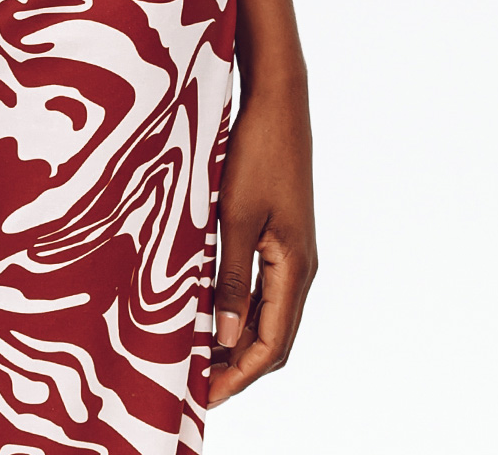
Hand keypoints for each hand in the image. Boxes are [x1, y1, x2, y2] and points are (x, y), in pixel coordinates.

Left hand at [207, 78, 315, 407]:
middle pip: (274, 338)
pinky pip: (265, 287)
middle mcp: (301, 267)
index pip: (271, 346)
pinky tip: (212, 309)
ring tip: (199, 356)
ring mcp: (294, 250)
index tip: (204, 397)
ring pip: (269, 314)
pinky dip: (241, 309)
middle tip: (197, 387)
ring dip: (239, 339)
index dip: (239, 376)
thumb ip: (231, 278)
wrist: (277, 101)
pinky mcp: (282, 234)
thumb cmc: (256, 152)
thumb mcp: (235, 216)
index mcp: (295, 268)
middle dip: (238, 367)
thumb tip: (225, 337)